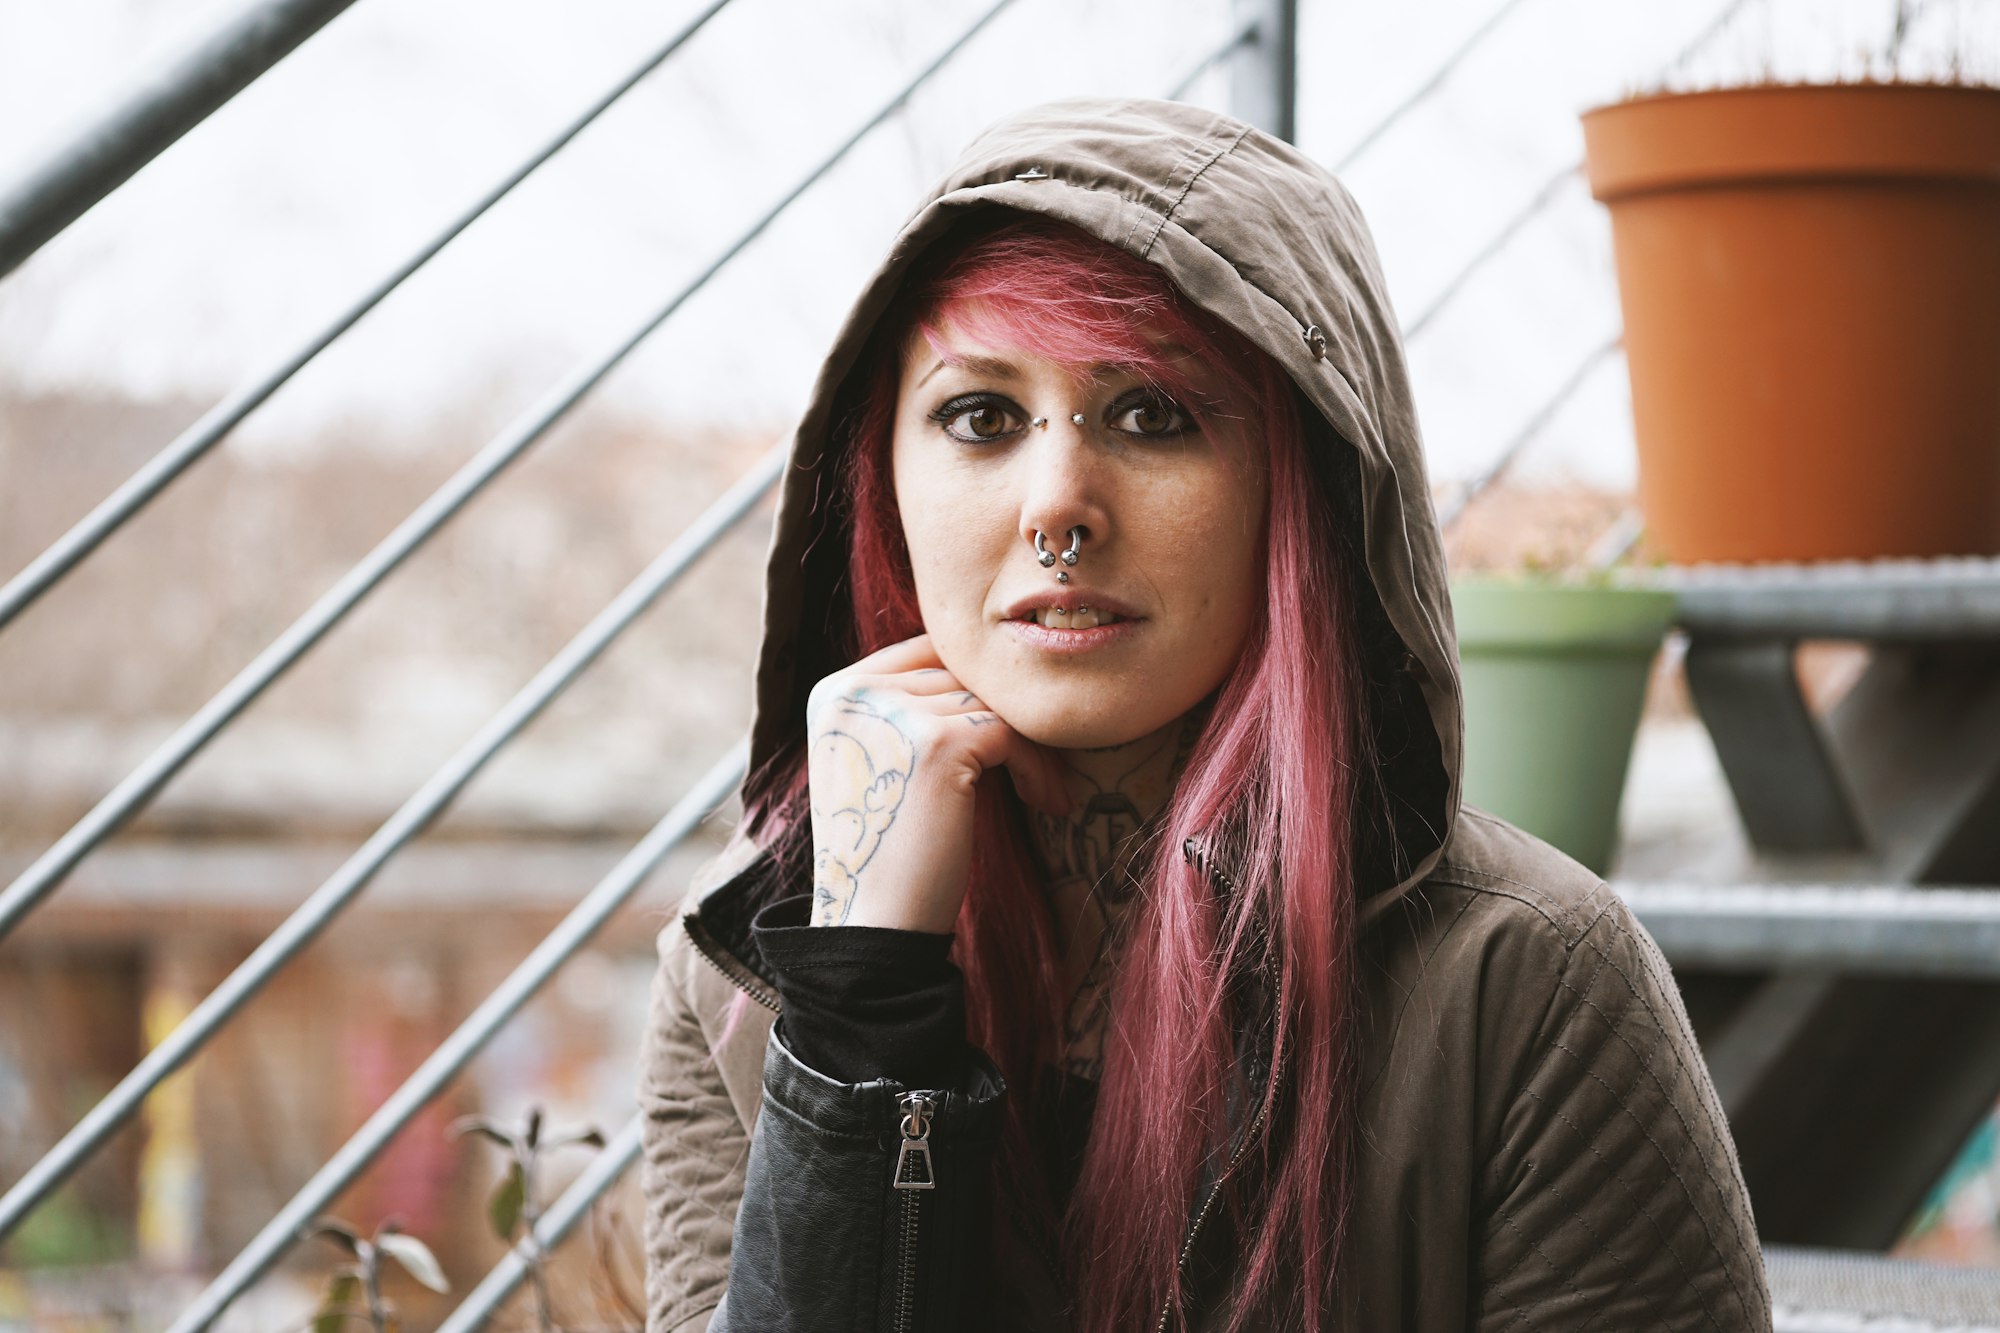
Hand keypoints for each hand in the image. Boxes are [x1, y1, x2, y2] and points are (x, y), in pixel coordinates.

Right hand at [805, 634, 1071, 931]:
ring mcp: (894, 713)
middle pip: (960, 675)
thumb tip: (984, 677)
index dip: (973, 688)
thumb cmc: (888, 853)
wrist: (875, 926)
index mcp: (834, 694)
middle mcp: (855, 693)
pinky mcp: (939, 742)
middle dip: (1006, 719)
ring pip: (991, 704)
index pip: (924, 655)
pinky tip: (1047, 802)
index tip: (1007, 731)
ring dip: (1030, 748)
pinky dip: (1038, 767)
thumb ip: (909, 711)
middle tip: (1041, 765)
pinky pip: (1012, 734)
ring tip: (1046, 790)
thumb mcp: (882, 762)